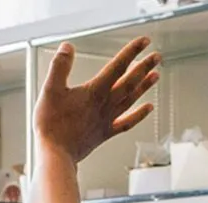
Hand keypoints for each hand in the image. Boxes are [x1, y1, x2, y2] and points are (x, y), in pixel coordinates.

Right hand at [35, 37, 160, 162]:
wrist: (56, 155)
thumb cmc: (51, 125)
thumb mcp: (50, 90)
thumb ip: (60, 66)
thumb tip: (68, 47)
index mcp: (95, 92)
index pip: (117, 66)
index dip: (131, 51)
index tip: (144, 41)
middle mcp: (106, 104)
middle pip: (130, 82)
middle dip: (144, 66)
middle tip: (157, 56)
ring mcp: (107, 119)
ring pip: (131, 99)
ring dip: (145, 86)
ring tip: (156, 75)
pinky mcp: (105, 133)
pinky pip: (127, 122)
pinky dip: (139, 114)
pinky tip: (149, 108)